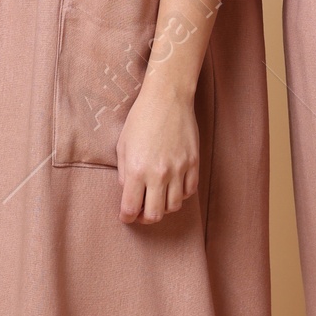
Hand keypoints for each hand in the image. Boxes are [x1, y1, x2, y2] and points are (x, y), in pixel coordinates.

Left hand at [117, 79, 199, 224]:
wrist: (167, 98)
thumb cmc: (140, 118)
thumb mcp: (122, 145)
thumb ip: (123, 172)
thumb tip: (128, 191)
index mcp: (136, 169)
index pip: (130, 208)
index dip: (127, 217)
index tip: (126, 216)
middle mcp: (158, 173)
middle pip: (154, 214)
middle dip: (145, 218)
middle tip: (141, 212)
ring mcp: (178, 169)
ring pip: (173, 206)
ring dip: (164, 207)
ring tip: (158, 199)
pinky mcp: (193, 163)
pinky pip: (189, 191)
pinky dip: (181, 195)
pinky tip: (174, 187)